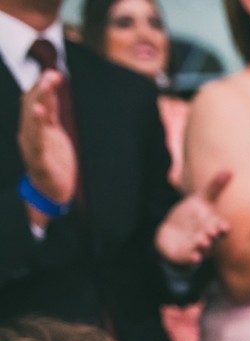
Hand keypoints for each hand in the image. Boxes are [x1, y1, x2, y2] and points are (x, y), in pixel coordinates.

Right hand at [18, 71, 74, 203]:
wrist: (54, 192)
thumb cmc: (53, 160)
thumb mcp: (54, 132)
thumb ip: (50, 112)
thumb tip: (50, 86)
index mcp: (32, 128)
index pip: (34, 103)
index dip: (42, 87)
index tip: (53, 73)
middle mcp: (29, 135)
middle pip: (31, 108)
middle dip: (41, 90)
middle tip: (51, 75)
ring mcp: (32, 148)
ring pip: (32, 121)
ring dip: (39, 102)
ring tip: (45, 86)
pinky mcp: (39, 162)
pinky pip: (37, 142)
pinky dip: (37, 126)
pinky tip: (38, 113)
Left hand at [156, 170, 231, 264]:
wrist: (171, 233)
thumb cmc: (190, 217)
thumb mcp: (201, 200)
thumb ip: (215, 187)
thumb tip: (229, 169)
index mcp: (213, 225)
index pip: (222, 228)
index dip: (223, 228)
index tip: (223, 225)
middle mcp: (208, 238)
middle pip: (214, 238)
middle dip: (213, 235)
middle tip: (210, 231)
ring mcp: (197, 248)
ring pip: (203, 249)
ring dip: (204, 245)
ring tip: (202, 240)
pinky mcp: (186, 255)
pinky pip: (191, 259)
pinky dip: (193, 258)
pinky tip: (194, 257)